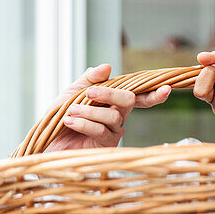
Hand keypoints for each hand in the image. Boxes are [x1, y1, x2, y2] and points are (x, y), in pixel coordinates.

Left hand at [46, 64, 170, 150]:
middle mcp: (118, 116)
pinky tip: (70, 121)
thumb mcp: (72, 92)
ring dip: (90, 111)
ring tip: (71, 111)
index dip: (153, 93)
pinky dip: (84, 123)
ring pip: (114, 116)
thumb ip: (89, 79)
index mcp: (113, 101)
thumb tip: (107, 67)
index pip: (137, 95)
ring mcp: (114, 132)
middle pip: (128, 101)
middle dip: (110, 94)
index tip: (167, 88)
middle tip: (89, 93)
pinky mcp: (106, 146)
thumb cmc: (61, 116)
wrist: (47, 140)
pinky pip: (101, 131)